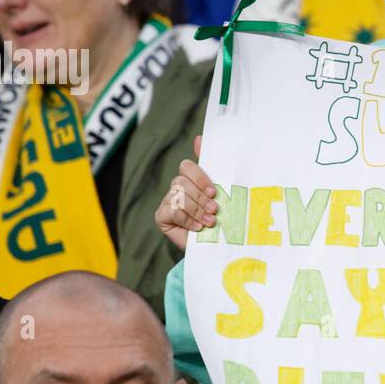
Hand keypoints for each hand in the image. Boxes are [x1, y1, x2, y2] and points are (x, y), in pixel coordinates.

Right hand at [155, 134, 217, 251]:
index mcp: (192, 179)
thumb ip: (213, 167)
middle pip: (181, 181)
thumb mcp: (222, 193)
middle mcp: (177, 187)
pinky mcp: (161, 216)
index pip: (187, 166)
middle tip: (214, 209)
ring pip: (177, 196)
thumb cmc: (221, 218)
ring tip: (209, 221)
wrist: (216, 246)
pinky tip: (197, 228)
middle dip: (199, 197)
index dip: (200, 177)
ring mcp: (168, 201)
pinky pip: (171, 211)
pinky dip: (187, 220)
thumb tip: (199, 137)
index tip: (213, 191)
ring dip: (196, 210)